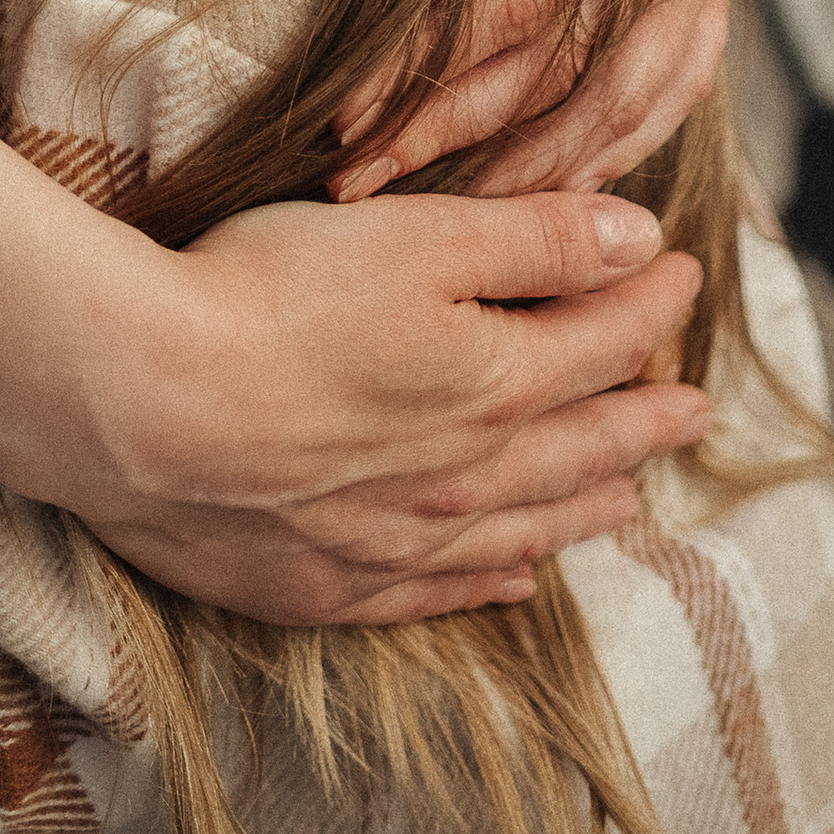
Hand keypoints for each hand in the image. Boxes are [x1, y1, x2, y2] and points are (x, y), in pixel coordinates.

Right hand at [82, 192, 710, 621]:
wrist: (140, 406)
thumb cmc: (268, 298)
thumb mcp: (415, 238)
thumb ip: (535, 240)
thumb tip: (643, 241)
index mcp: (497, 384)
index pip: (604, 340)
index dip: (652, 301)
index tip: (686, 271)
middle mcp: (465, 479)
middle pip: (579, 447)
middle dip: (644, 420)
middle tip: (693, 410)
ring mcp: (396, 543)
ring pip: (521, 531)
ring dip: (582, 508)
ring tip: (628, 500)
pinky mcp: (325, 585)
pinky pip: (436, 596)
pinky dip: (489, 587)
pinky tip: (513, 585)